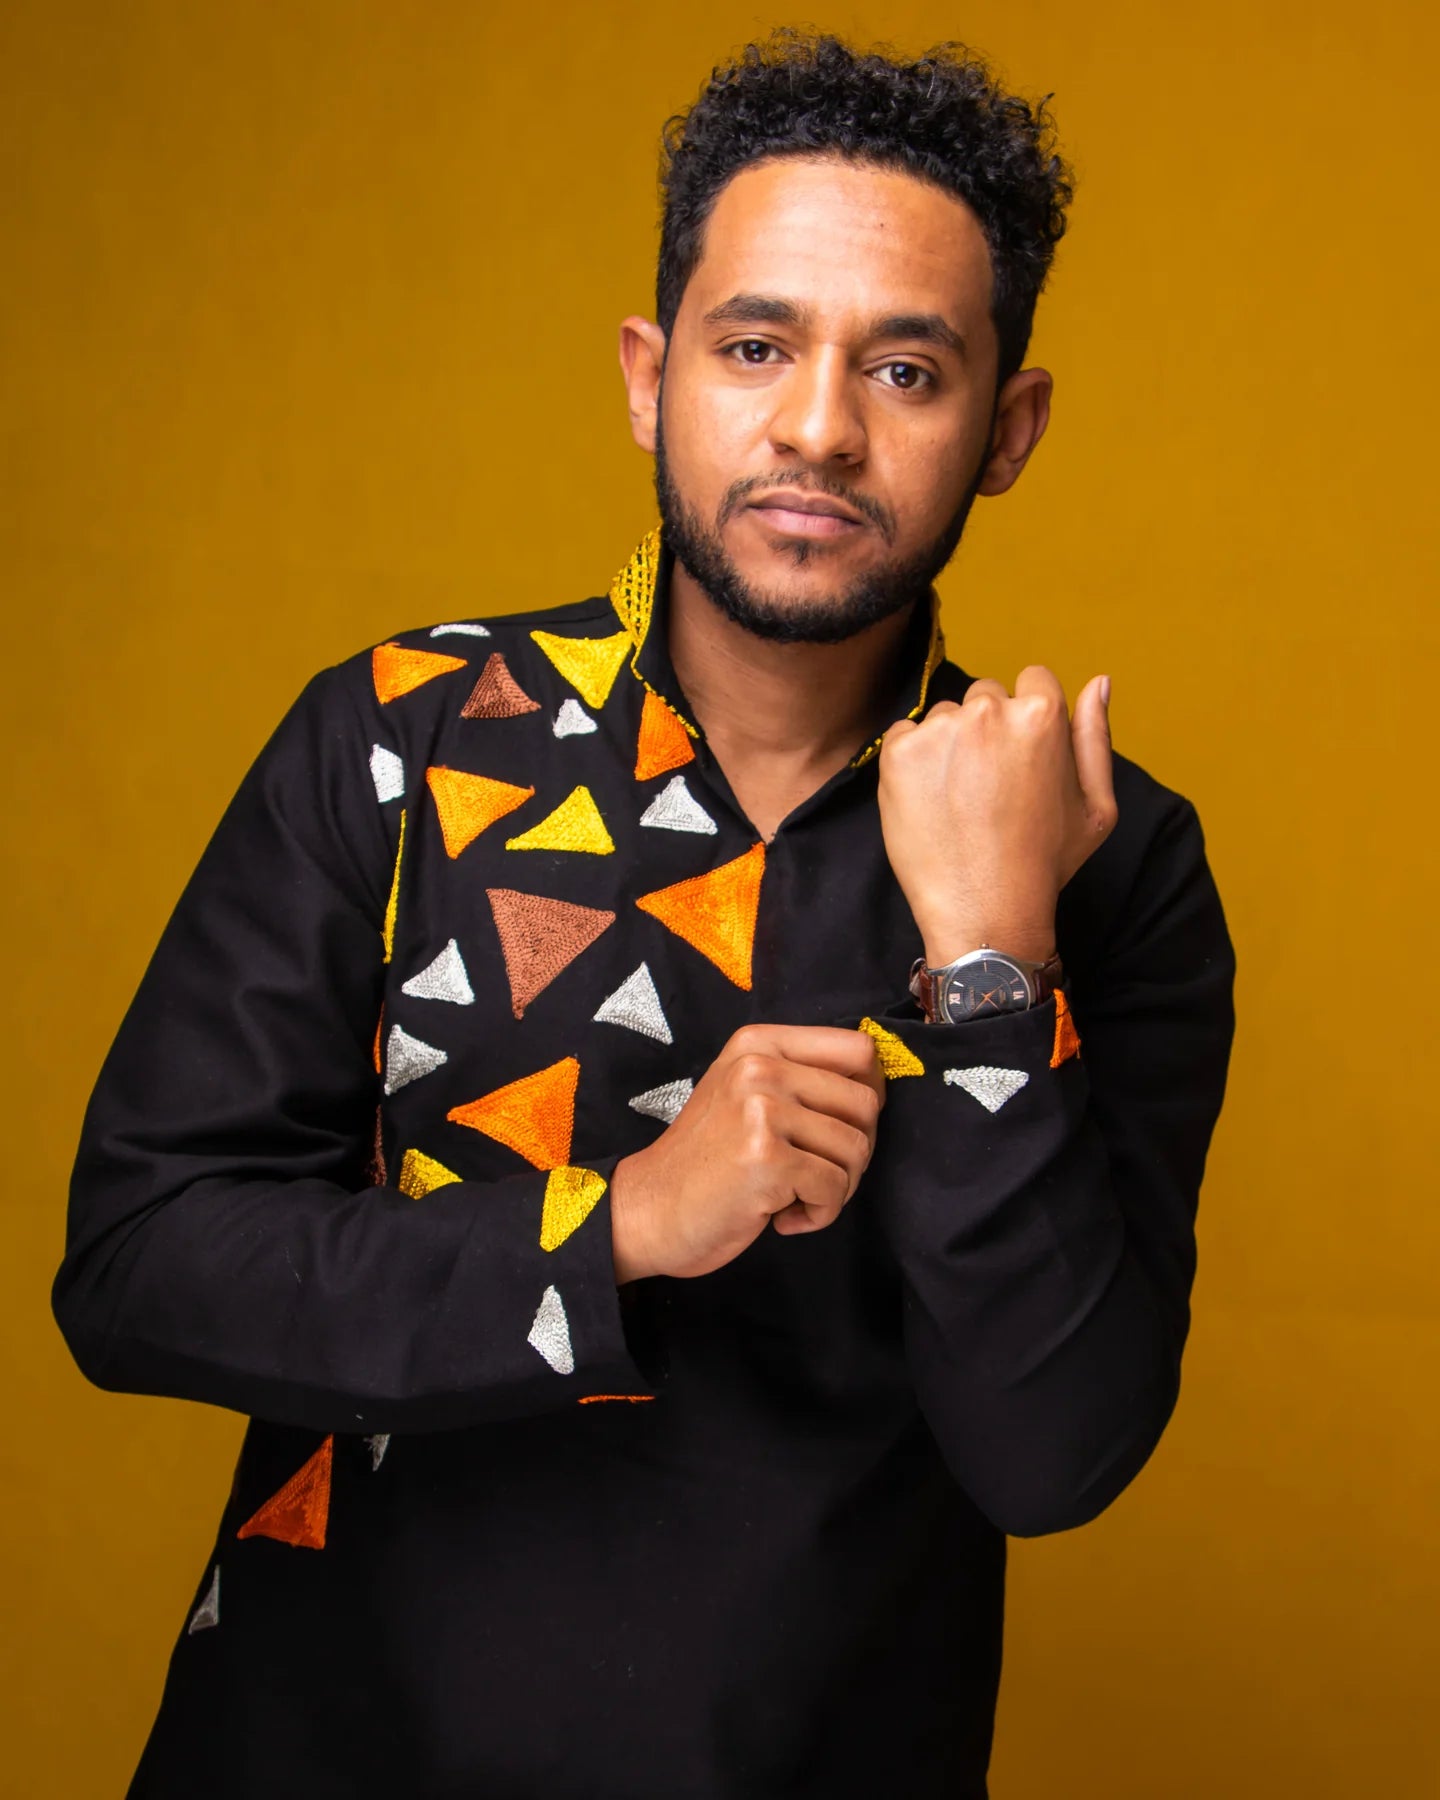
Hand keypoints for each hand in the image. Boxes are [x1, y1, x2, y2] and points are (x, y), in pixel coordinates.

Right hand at [610, 1024, 883, 1282]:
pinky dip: (819, 1214)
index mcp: (758, 1043)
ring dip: (838, 1187)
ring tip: (796, 1195)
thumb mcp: (744, 1094)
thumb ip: (800, 1077)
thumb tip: (878, 1083)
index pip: (859, 1050)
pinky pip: (835, 1188)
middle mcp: (760, 1067)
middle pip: (866, 1103)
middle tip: (817, 1174)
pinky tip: (783, 1217)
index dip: (869, 1094)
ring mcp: (762, 1110)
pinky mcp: (767, 1159)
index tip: (842, 1127)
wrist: (650, 1210)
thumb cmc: (707, 1160)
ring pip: (857, 1148)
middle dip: (855, 1150)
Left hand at [876, 667, 1116, 966]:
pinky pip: (905, 736)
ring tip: (960, 801)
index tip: (1021, 759)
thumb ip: (1095, 736)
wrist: (984, 911)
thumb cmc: (1045, 863)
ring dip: (949, 745)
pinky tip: (931, 803)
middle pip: (986, 696)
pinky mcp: (899, 752)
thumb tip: (1098, 681)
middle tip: (990, 788)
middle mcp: (989, 711)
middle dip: (989, 730)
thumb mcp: (1096, 806)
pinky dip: (913, 763)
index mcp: (1042, 715)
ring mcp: (940, 730)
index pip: (1034, 680)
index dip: (1029, 720)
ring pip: (945, 717)